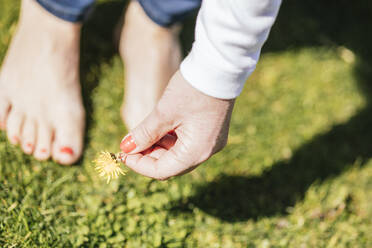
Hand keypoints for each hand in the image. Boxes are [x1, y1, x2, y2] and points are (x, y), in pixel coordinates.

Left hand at [120, 70, 234, 179]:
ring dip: (159, 147)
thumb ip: (144, 133)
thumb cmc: (192, 88)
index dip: (139, 165)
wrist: (220, 66)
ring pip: (179, 154)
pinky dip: (171, 139)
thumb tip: (127, 148)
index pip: (162, 171)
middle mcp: (207, 151)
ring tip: (143, 133)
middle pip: (172, 165)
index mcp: (197, 151)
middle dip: (149, 156)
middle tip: (131, 143)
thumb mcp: (163, 112)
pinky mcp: (212, 131)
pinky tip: (159, 127)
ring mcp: (211, 141)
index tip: (123, 153)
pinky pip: (188, 144)